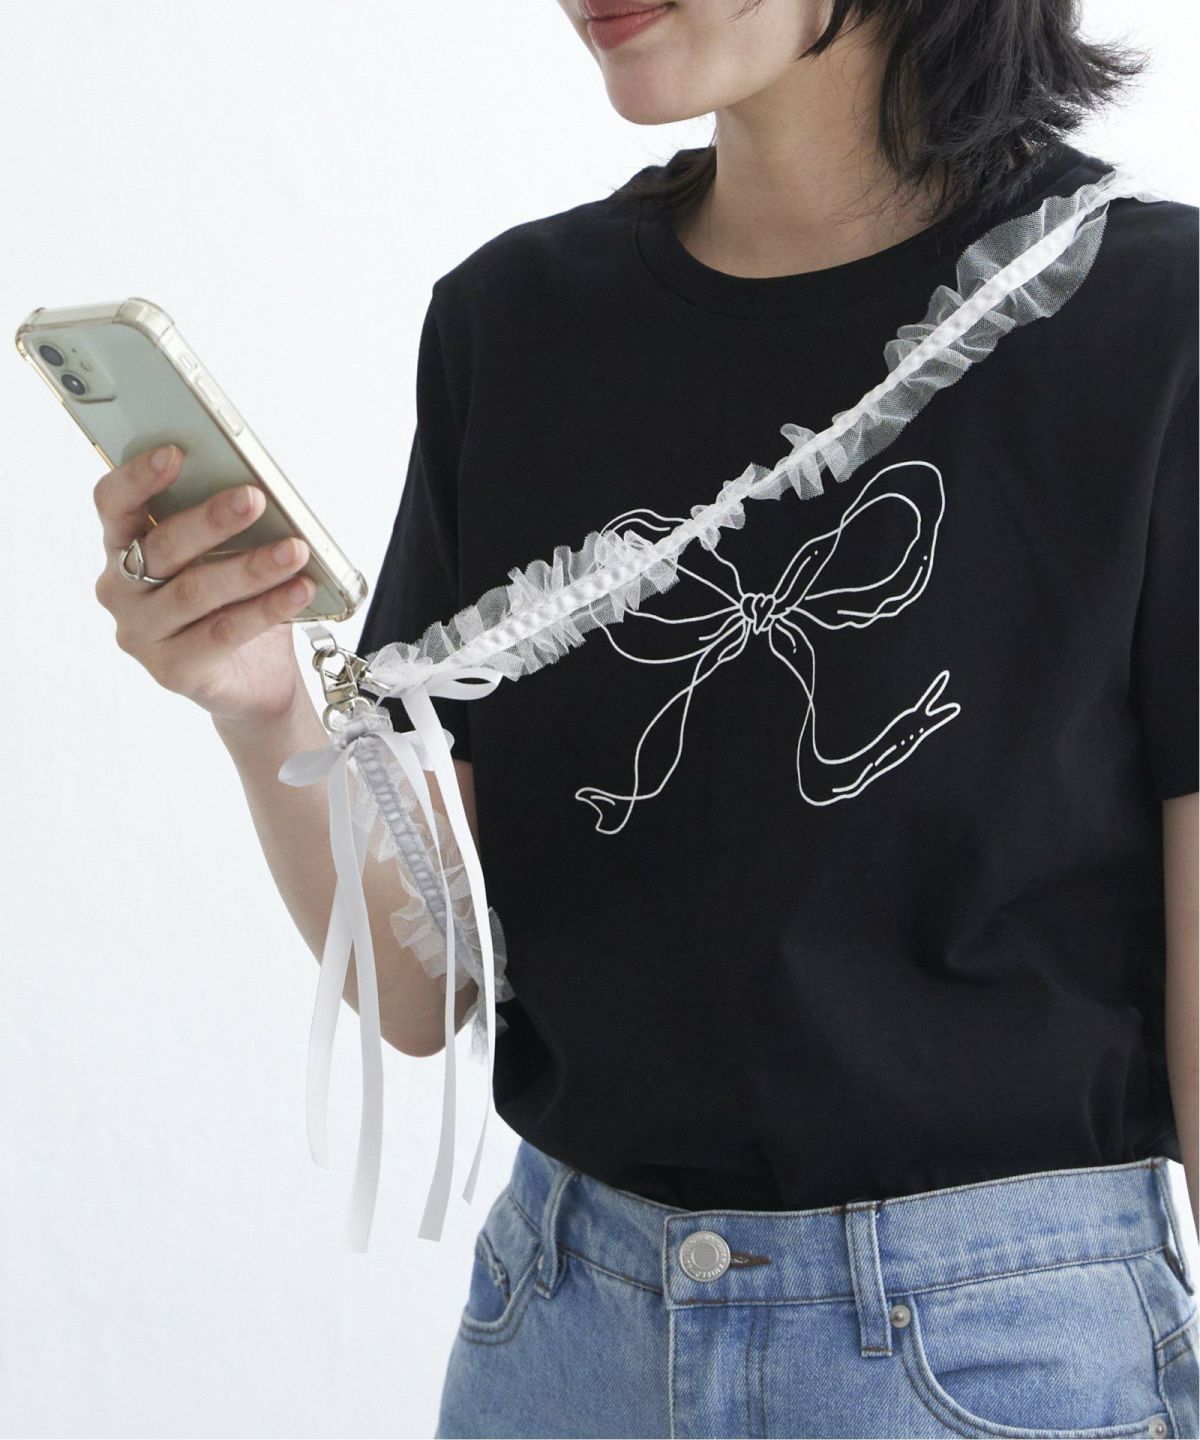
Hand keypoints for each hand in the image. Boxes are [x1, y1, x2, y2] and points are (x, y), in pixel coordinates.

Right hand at [93, 444, 315, 726]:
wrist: (254, 678)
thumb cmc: (235, 600)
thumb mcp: (228, 554)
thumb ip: (227, 524)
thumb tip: (259, 488)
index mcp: (124, 546)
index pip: (114, 504)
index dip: (138, 477)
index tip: (175, 452)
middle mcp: (121, 589)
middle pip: (161, 547)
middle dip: (211, 520)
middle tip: (254, 498)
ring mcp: (142, 633)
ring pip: (195, 592)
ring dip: (251, 567)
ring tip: (295, 550)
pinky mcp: (171, 670)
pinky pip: (222, 633)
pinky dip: (266, 609)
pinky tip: (299, 591)